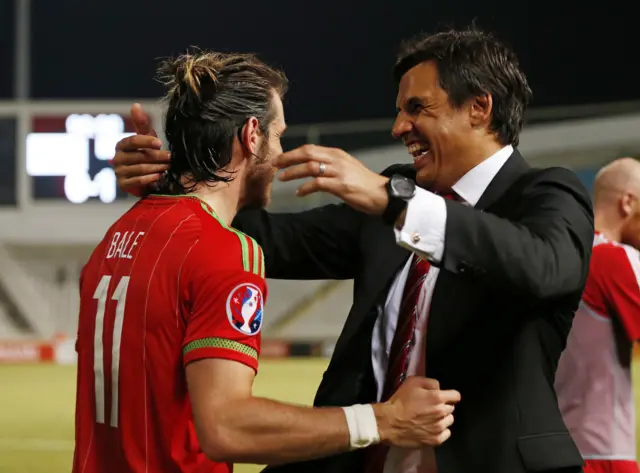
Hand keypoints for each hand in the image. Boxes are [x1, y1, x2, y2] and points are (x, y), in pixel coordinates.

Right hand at [112, 103, 169, 195]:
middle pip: (139, 156)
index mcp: (122, 145)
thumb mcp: (146, 138)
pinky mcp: (123, 184)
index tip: (160, 143)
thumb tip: (136, 104)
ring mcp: (119, 172)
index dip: (146, 141)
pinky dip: (149, 179)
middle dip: (157, 157)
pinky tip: (159, 177)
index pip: (132, 141)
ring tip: (168, 167)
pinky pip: (137, 181)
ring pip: (139, 169)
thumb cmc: (146, 154)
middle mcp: (117, 158)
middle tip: (170, 157)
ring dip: (156, 168)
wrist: (146, 178)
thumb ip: (141, 123)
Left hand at [275, 144, 389, 214]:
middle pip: (307, 153)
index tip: (280, 158)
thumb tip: (311, 167)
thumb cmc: (363, 183)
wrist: (382, 193)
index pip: (310, 148)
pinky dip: (305, 187)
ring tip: (282, 178)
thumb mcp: (346, 168)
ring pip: (310, 167)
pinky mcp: (341, 186)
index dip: (293, 152)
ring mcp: (339, 172)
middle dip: (288, 158)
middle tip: (275, 164)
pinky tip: (299, 192)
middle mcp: (336, 159)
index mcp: (336, 154)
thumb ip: (330, 165)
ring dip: (293, 172)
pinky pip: (318, 183)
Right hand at [376, 376, 459, 447]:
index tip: (442, 397)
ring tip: (430, 419)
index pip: (456, 396)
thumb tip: (440, 388)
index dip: (450, 395)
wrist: (389, 422)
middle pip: (451, 408)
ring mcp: (439, 428)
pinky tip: (430, 428)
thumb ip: (430, 382)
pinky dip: (441, 431)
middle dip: (443, 406)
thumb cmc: (400, 401)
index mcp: (437, 397)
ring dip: (442, 419)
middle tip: (430, 408)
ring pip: (449, 421)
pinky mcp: (436, 440)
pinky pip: (446, 434)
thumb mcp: (412, 382)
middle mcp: (441, 412)